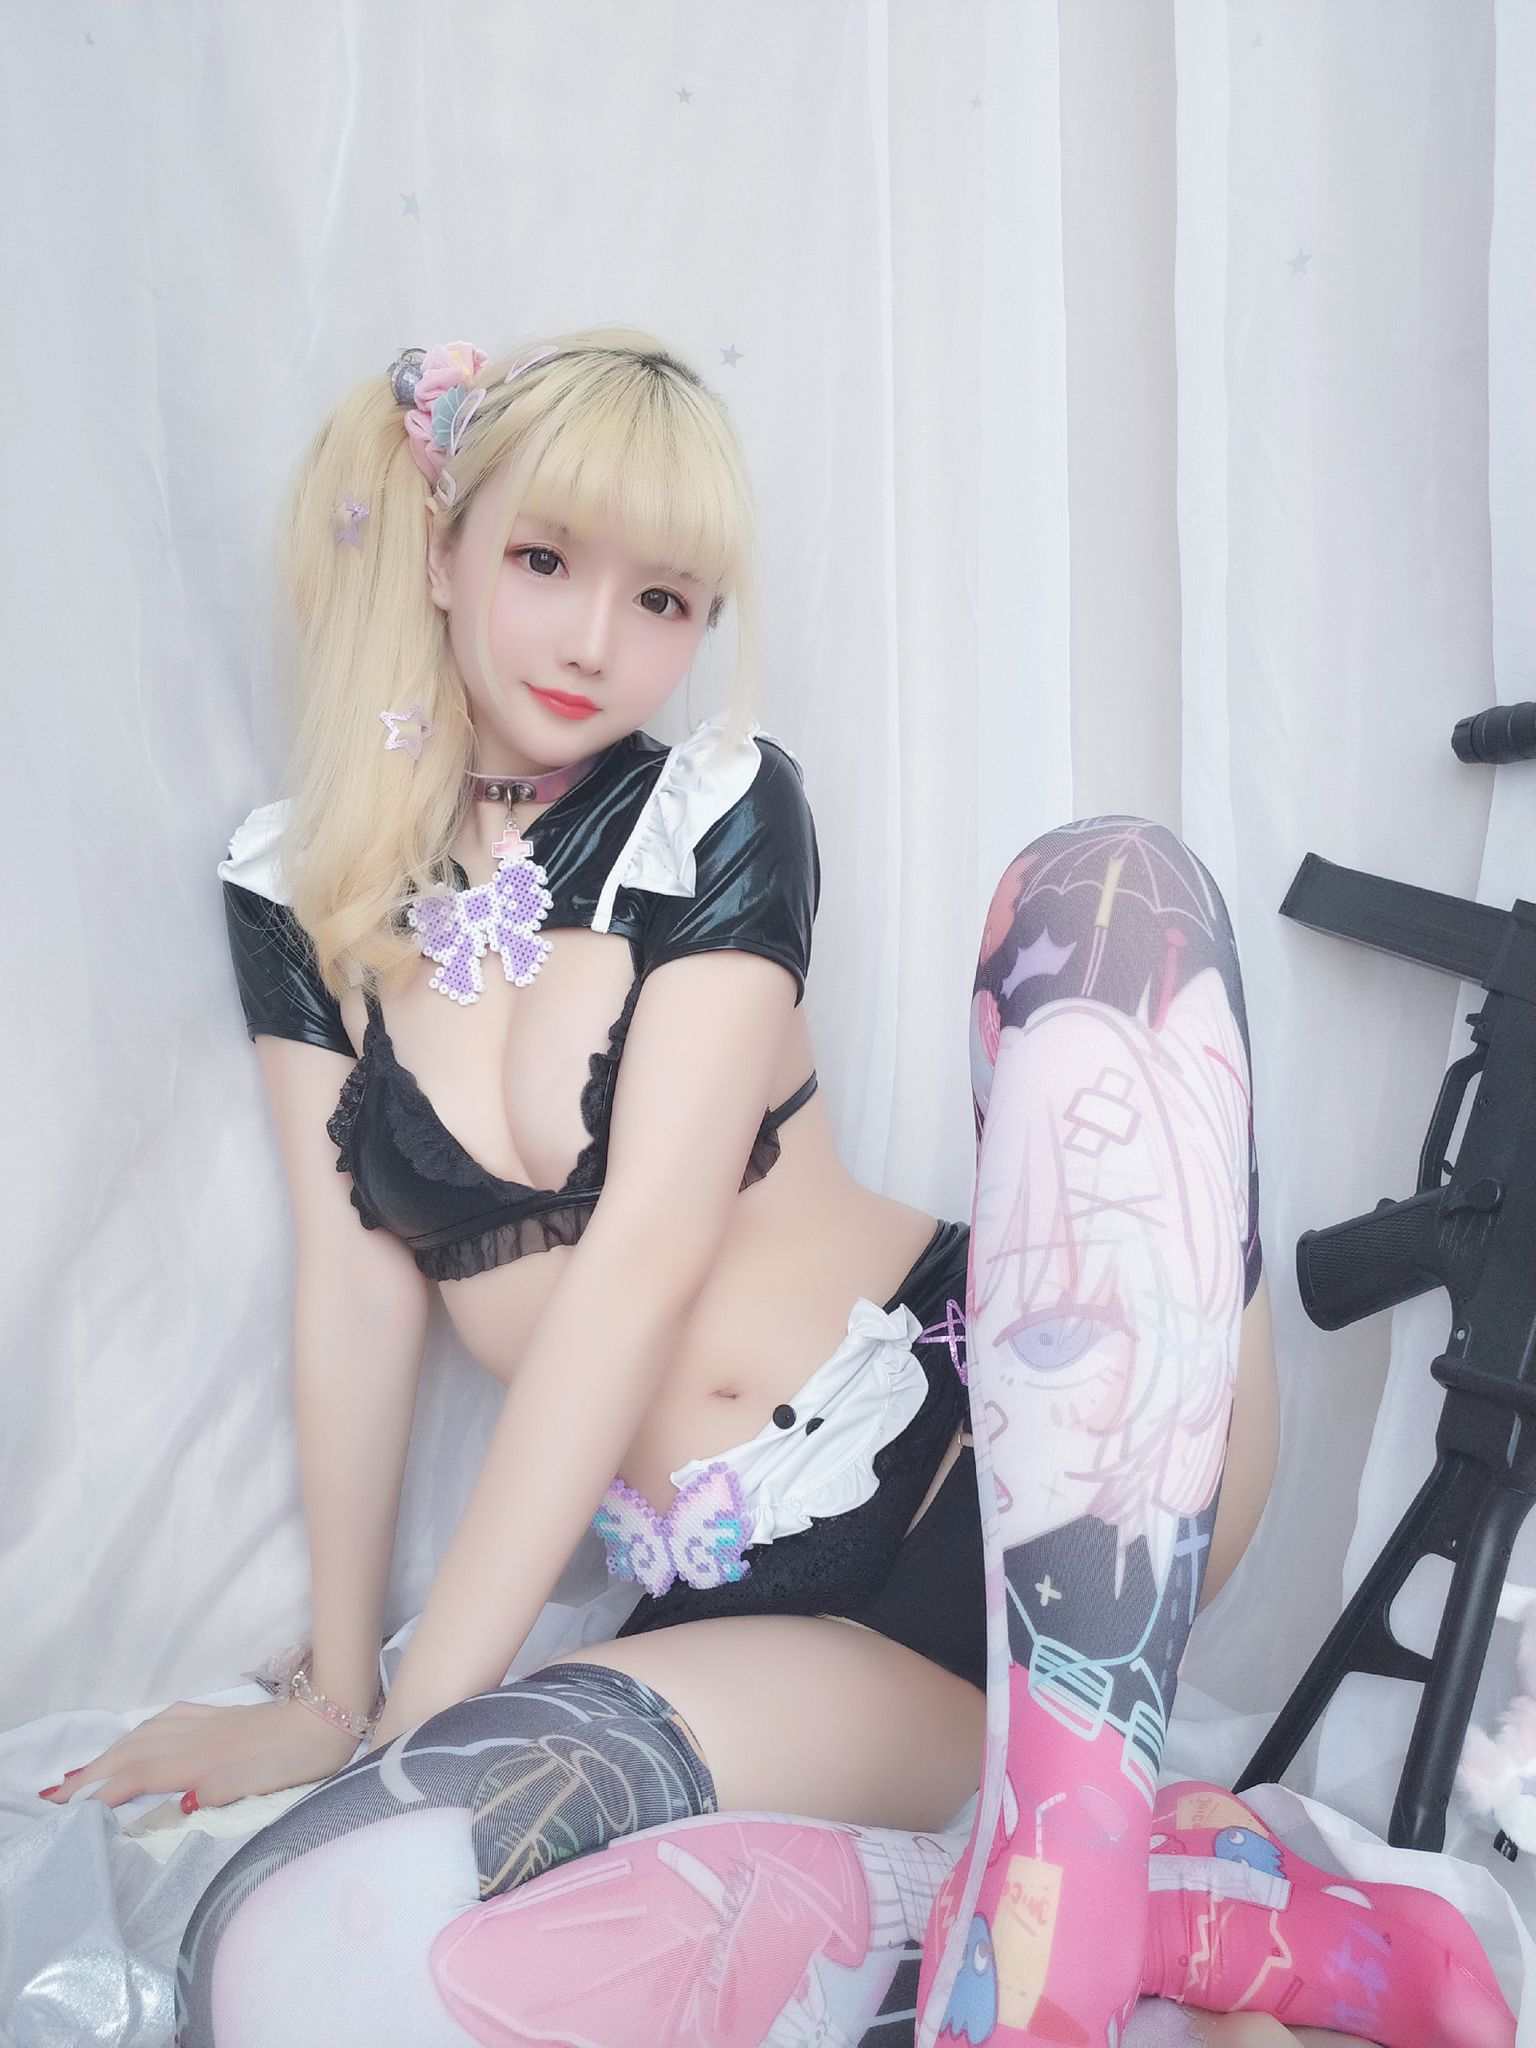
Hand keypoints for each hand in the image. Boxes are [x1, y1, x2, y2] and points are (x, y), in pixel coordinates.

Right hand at [38, 1697, 360, 1811]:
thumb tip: (177, 1802)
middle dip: (94, 1772)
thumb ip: (214, 1792)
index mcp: (199, 1760)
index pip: (139, 1777)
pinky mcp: (220, 1716)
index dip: (105, 1792)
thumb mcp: (256, 1784)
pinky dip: (143, 1731)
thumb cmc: (294, 1761)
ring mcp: (207, 1723)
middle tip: (58, 1791)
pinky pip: (167, 1720)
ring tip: (87, 1770)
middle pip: (133, 1753)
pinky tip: (143, 1735)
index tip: (72, 1808)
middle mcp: (195, 1738)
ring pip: (146, 1734)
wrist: (327, 1718)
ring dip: (113, 1752)